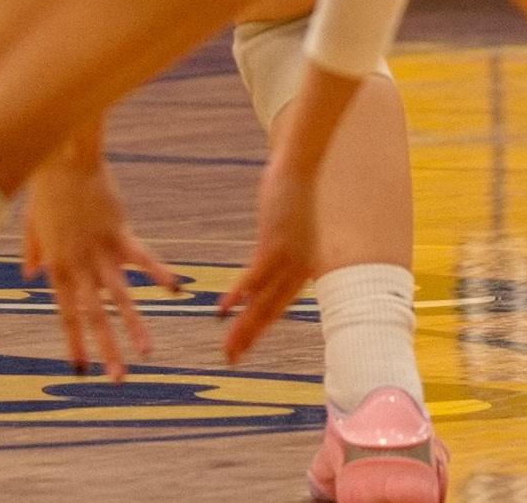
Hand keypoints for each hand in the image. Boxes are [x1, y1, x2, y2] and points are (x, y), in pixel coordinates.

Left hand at [19, 133, 179, 377]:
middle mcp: (79, 264)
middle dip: (106, 349)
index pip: (67, 313)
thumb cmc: (45, 190)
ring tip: (147, 354)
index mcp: (58, 266)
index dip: (74, 342)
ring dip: (134, 326)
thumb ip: (33, 253)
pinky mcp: (121, 233)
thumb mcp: (32, 225)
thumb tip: (29, 277)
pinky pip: (143, 257)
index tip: (81, 372)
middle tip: (117, 380)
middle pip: (94, 314)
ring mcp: (101, 250)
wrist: (61, 158)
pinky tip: (177, 290)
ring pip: (120, 295)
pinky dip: (159, 273)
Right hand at [220, 62, 357, 358]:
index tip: (242, 345)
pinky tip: (225, 308)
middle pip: (270, 313)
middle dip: (249, 338)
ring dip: (243, 327)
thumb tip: (265, 259)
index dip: (258, 327)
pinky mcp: (275, 245)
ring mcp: (288, 261)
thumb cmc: (291, 191)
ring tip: (229, 348)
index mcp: (302, 270)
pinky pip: (254, 277)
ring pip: (263, 303)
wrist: (301, 166)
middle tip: (231, 360)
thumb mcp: (285, 227)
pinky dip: (239, 295)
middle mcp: (299, 272)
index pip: (277, 307)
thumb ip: (275, 249)